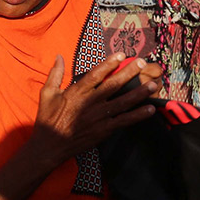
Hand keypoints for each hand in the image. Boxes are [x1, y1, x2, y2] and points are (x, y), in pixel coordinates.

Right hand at [27, 53, 160, 168]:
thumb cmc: (47, 118)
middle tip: (143, 64)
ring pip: (123, 102)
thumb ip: (55, 74)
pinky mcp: (104, 130)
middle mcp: (90, 103)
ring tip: (153, 85)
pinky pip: (124, 121)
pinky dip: (138, 115)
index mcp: (76, 92)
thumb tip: (59, 56)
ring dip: (139, 93)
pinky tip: (150, 110)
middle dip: (129, 73)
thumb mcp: (47, 93)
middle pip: (113, 85)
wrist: (50, 145)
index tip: (121, 55)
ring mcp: (98, 117)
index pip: (96, 74)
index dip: (109, 63)